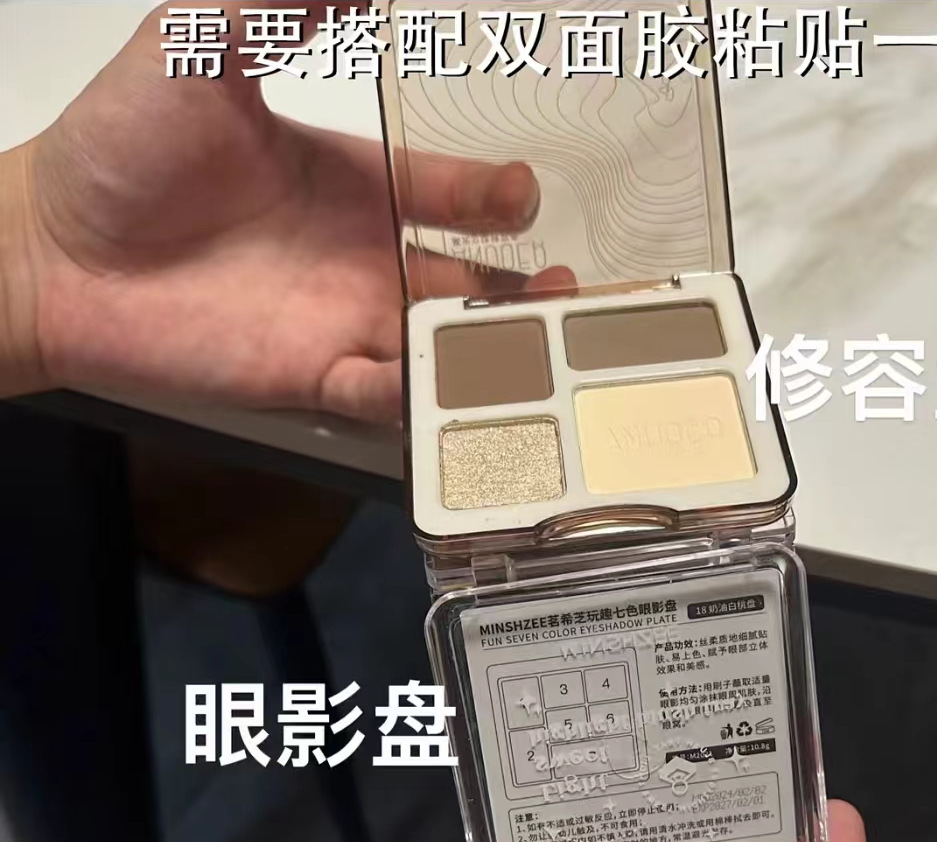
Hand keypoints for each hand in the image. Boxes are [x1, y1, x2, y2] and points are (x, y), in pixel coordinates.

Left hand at [9, 5, 566, 420]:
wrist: (55, 251)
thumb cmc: (122, 146)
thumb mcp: (203, 46)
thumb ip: (284, 8)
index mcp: (354, 182)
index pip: (449, 192)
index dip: (495, 194)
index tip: (524, 190)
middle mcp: (362, 256)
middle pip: (470, 278)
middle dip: (526, 287)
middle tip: (570, 290)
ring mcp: (344, 320)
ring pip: (447, 342)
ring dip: (497, 345)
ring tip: (541, 340)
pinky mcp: (316, 376)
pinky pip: (391, 396)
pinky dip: (426, 394)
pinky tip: (452, 382)